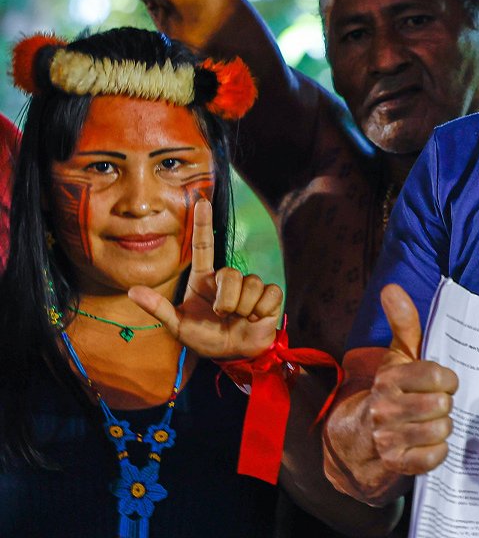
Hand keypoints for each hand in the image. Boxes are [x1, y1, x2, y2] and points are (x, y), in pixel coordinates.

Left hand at [129, 198, 281, 359]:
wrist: (235, 355)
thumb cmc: (205, 338)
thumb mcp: (178, 326)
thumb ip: (158, 308)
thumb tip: (131, 290)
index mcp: (204, 280)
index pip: (203, 246)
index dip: (202, 223)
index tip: (201, 200)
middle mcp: (227, 279)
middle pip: (231, 275)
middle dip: (227, 301)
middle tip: (222, 316)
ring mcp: (250, 286)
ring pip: (250, 284)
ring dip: (243, 308)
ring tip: (239, 318)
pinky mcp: (269, 296)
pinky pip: (268, 294)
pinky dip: (260, 310)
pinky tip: (255, 318)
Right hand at [358, 284, 457, 475]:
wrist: (356, 438)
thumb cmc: (390, 390)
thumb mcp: (398, 357)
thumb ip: (403, 322)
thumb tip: (391, 287)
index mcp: (389, 379)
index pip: (437, 376)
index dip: (448, 380)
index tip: (443, 383)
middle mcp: (384, 408)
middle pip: (441, 404)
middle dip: (444, 405)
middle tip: (434, 405)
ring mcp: (386, 439)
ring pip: (440, 430)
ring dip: (442, 427)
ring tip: (430, 422)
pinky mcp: (393, 465)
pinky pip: (433, 457)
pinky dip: (436, 451)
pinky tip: (427, 443)